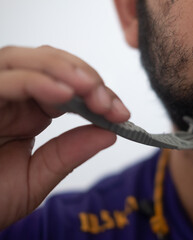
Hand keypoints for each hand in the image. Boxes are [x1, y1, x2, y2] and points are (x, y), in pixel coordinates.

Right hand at [0, 46, 129, 229]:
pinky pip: (4, 79)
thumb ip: (69, 153)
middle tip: (106, 102)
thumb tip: (108, 134)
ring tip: (90, 90)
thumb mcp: (35, 179)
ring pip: (25, 59)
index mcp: (29, 112)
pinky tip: (63, 94)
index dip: (98, 94)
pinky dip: (35, 81)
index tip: (121, 114)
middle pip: (49, 63)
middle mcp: (12, 97)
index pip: (69, 86)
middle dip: (84, 77)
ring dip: (64, 70)